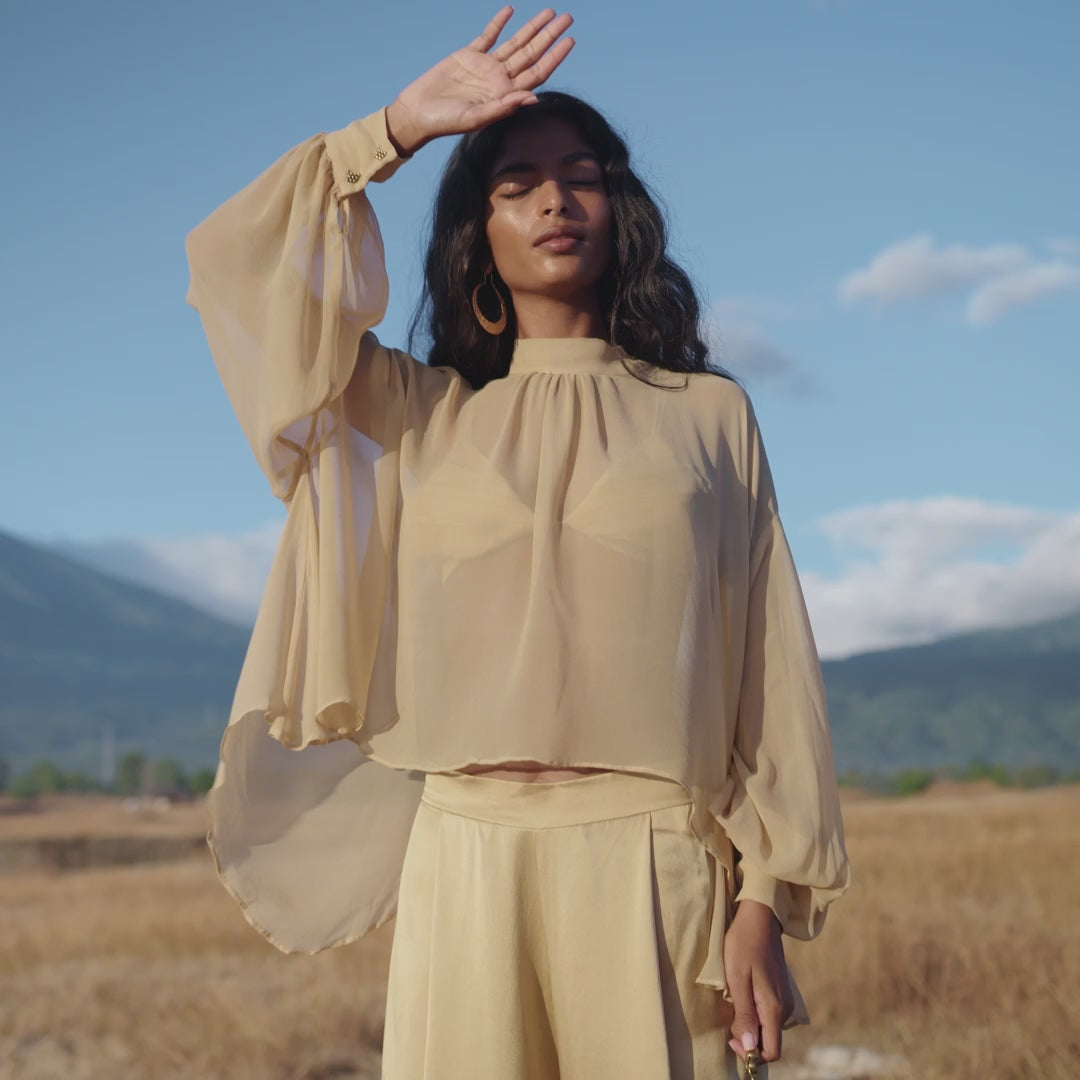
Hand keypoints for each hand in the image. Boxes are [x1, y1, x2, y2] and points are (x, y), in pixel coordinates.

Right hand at [385, 6, 574, 154]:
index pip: (537, 73)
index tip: (570, 40)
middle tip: (568, 18)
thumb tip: (534, 98)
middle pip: (531, 54)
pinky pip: (488, 36)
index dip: (555, 57)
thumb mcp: (476, 118)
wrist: (418, 113)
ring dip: (532, 27)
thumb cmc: (446, 122)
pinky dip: (499, 23)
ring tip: (549, 12)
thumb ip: (504, 107)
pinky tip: (510, 10)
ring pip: (515, 43)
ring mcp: (485, 67)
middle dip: (550, 36)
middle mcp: (499, 80)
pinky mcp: (468, 56)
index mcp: (505, 94)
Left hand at [723, 899, 794, 1065]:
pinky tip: (742, 996)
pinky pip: (769, 1015)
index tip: (731, 1038)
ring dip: (750, 1025)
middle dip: (748, 1039)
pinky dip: (755, 1014)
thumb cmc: (743, 944)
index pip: (771, 1052)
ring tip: (734, 1003)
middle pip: (769, 1042)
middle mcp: (785, 1008)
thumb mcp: (736, 977)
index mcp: (775, 1007)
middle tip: (729, 1018)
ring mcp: (784, 999)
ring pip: (768, 1029)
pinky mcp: (780, 992)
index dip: (750, 1053)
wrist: (760, 917)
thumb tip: (749, 1047)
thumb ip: (744, 1013)